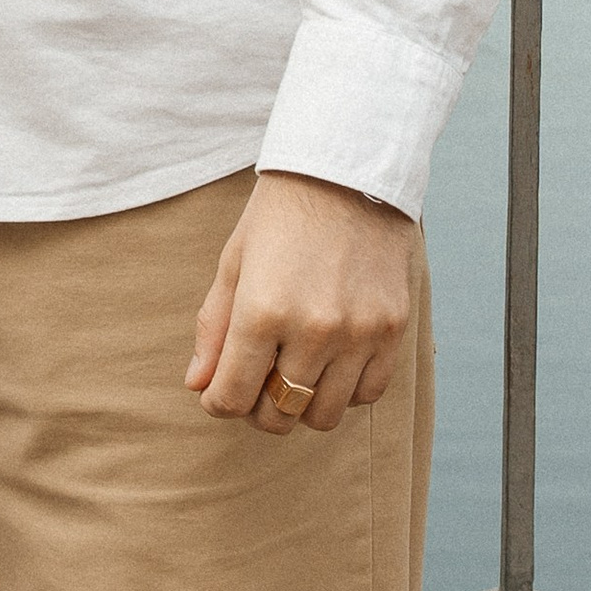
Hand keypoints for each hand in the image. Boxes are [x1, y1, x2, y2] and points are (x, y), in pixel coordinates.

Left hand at [186, 171, 416, 434]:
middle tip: (253, 386)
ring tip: (290, 374)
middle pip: (279, 413)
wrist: (345, 174)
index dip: (218, 403)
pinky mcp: (392, 331)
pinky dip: (343, 391)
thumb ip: (214, 328)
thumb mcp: (234, 263)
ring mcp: (358, 334)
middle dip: (257, 409)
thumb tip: (198, 385)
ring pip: (324, 415)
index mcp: (262, 310)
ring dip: (301, 405)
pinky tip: (328, 364)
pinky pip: (367, 395)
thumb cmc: (279, 215)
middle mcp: (312, 329)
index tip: (217, 394)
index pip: (232, 395)